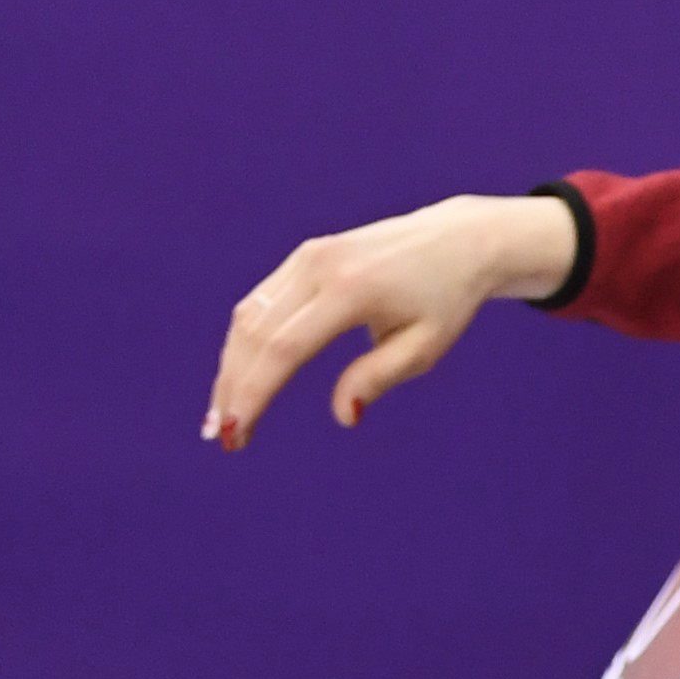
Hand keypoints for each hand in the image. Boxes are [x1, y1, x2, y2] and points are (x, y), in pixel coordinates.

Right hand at [206, 191, 581, 445]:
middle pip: (257, 332)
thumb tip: (342, 415)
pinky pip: (262, 301)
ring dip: (231, 367)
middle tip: (223, 437)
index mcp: (351, 290)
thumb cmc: (445, 301)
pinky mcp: (305, 256)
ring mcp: (308, 256)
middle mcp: (320, 265)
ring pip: (250, 315)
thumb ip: (378, 378)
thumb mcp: (424, 348)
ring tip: (223, 415)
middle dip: (234, 387)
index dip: (255, 392)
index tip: (236, 433)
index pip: (285, 347)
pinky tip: (239, 377)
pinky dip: (245, 342)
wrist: (457, 241)